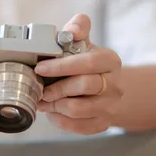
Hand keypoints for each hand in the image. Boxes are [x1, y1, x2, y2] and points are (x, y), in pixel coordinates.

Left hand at [35, 14, 123, 134]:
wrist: (107, 87)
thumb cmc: (87, 62)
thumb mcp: (84, 42)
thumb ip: (78, 28)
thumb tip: (73, 30)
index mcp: (110, 61)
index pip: (88, 62)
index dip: (61, 66)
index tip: (40, 68)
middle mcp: (115, 84)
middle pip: (84, 86)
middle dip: (57, 88)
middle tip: (41, 89)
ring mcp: (111, 106)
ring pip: (79, 109)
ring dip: (56, 105)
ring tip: (44, 100)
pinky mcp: (103, 123)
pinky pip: (79, 127)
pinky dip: (61, 121)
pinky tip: (53, 112)